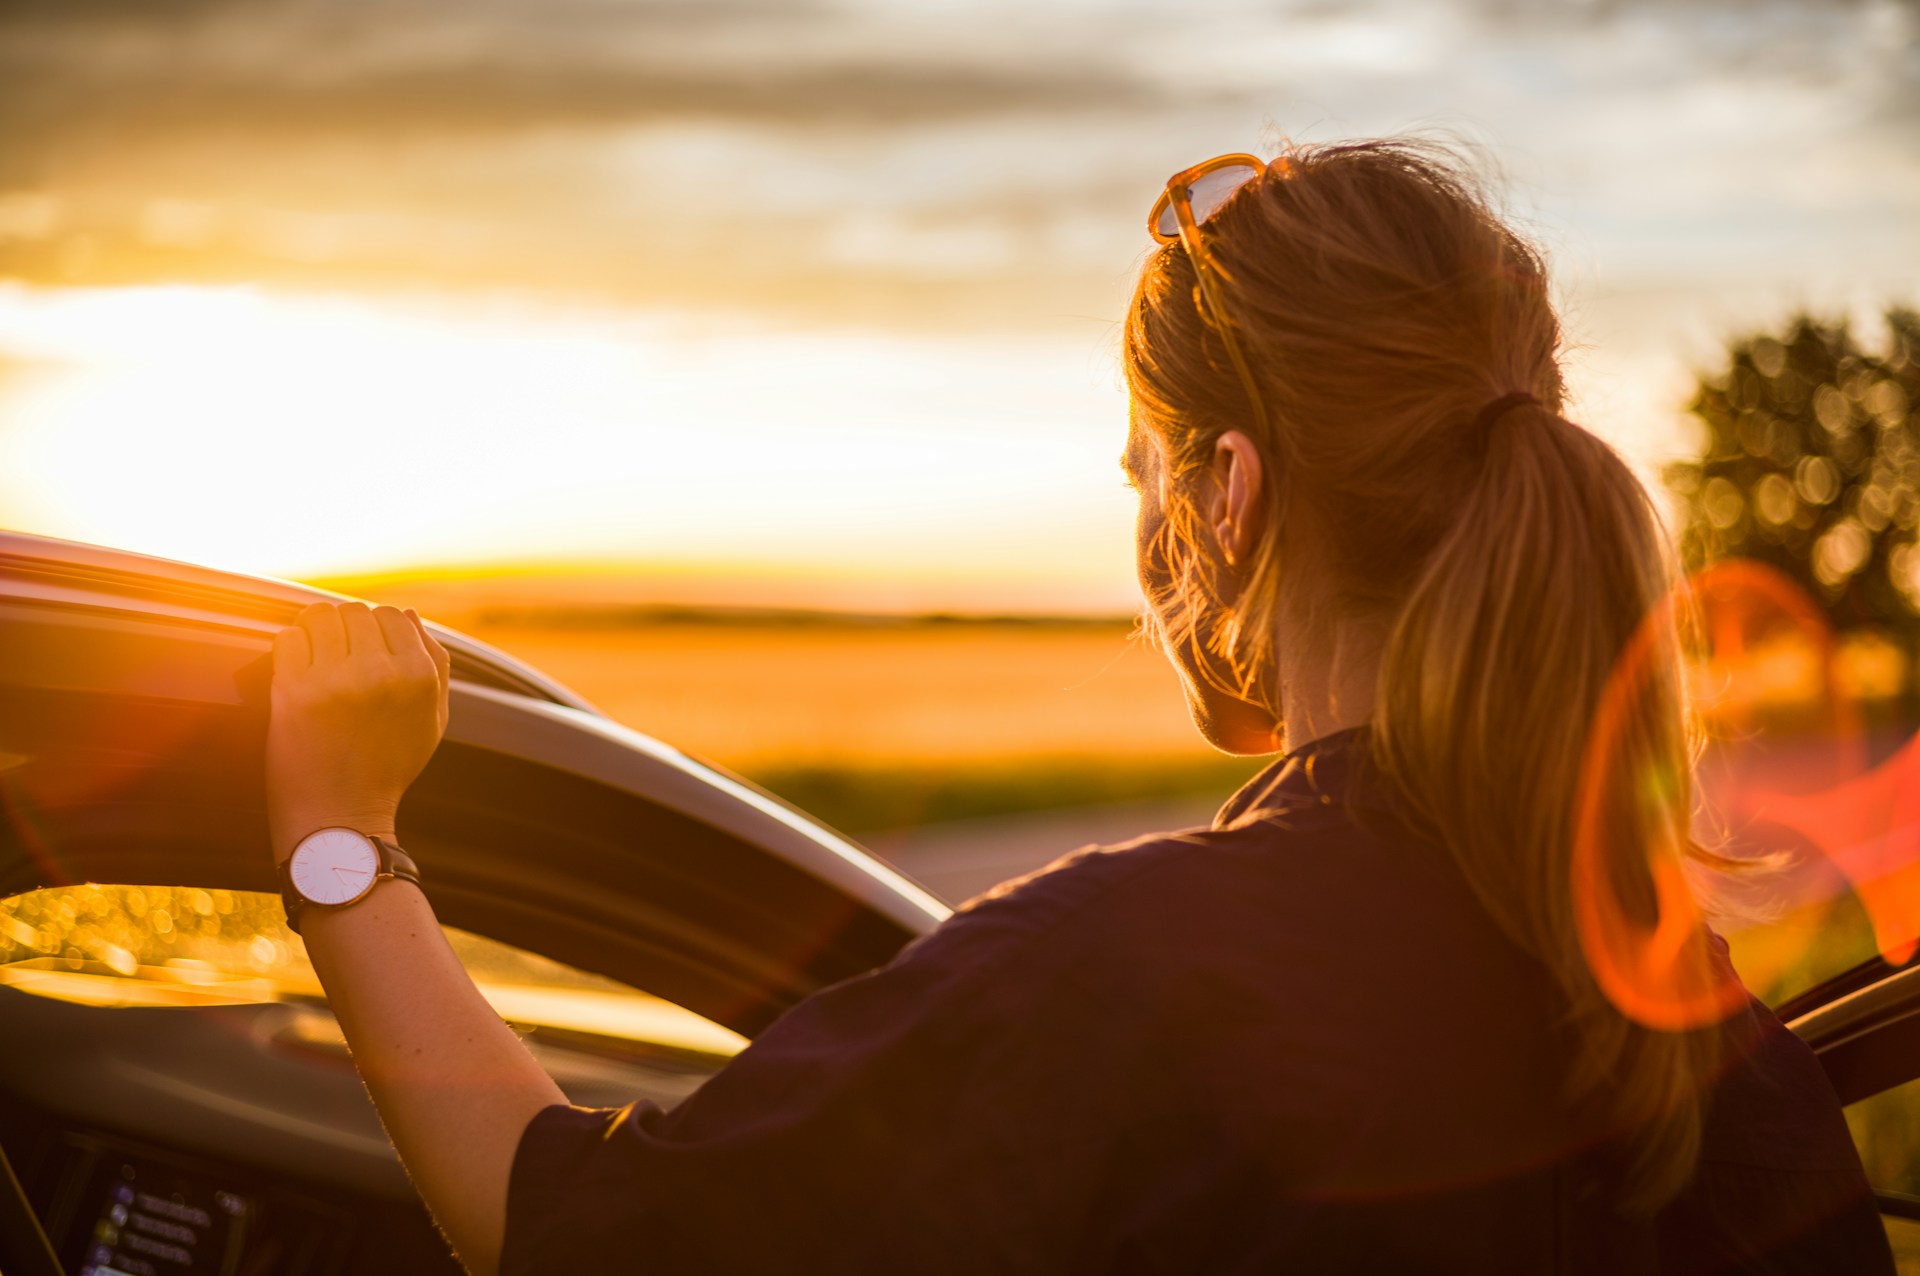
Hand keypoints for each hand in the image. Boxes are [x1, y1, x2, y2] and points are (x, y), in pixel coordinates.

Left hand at [266, 602, 450, 861]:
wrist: (340, 818)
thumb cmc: (387, 768)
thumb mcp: (432, 720)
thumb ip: (434, 664)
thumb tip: (410, 616)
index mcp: (418, 677)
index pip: (393, 615)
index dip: (376, 627)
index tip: (362, 647)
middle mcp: (380, 672)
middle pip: (353, 611)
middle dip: (343, 627)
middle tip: (335, 653)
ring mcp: (335, 680)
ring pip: (318, 616)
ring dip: (314, 631)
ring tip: (314, 655)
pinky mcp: (294, 691)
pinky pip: (287, 639)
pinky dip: (289, 648)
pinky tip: (296, 670)